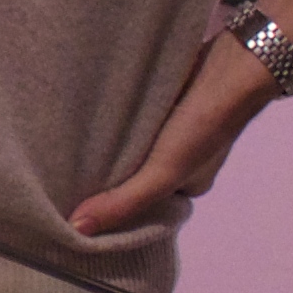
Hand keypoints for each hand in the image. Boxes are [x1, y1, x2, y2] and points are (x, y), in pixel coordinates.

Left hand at [71, 25, 277, 237]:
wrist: (230, 64)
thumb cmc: (203, 126)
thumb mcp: (163, 173)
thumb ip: (124, 202)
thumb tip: (77, 228)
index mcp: (188, 184)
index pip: (143, 204)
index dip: (112, 206)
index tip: (76, 206)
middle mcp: (180, 158)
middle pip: (134, 172)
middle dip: (104, 174)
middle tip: (62, 178)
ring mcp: (173, 129)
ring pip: (131, 145)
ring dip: (106, 145)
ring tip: (65, 150)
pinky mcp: (162, 102)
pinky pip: (131, 118)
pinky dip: (113, 120)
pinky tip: (86, 121)